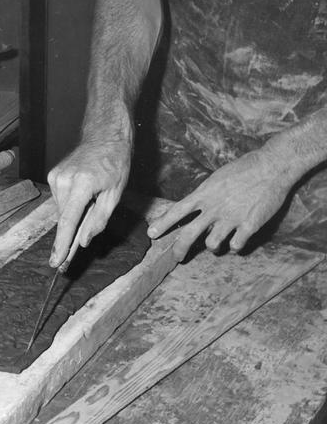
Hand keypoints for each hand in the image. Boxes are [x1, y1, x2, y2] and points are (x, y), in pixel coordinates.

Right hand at [47, 134, 130, 267]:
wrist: (105, 136)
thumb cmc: (115, 163)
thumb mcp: (115, 194)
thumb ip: (99, 220)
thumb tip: (83, 241)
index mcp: (82, 184)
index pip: (68, 221)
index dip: (62, 244)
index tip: (56, 261)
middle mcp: (64, 179)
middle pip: (64, 218)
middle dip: (72, 231)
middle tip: (81, 238)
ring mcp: (56, 176)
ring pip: (62, 210)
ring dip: (74, 215)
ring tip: (92, 200)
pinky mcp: (53, 175)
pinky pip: (60, 200)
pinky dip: (70, 205)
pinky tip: (83, 195)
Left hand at [148, 149, 292, 259]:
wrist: (273, 166)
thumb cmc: (245, 168)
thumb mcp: (218, 178)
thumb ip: (206, 196)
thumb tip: (196, 210)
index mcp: (205, 193)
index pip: (177, 210)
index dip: (163, 223)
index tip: (151, 233)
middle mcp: (214, 207)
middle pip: (189, 234)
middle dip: (180, 249)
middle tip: (177, 257)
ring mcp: (231, 218)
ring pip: (212, 244)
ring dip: (213, 246)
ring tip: (218, 243)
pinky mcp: (249, 225)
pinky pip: (236, 246)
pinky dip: (235, 246)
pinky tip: (238, 240)